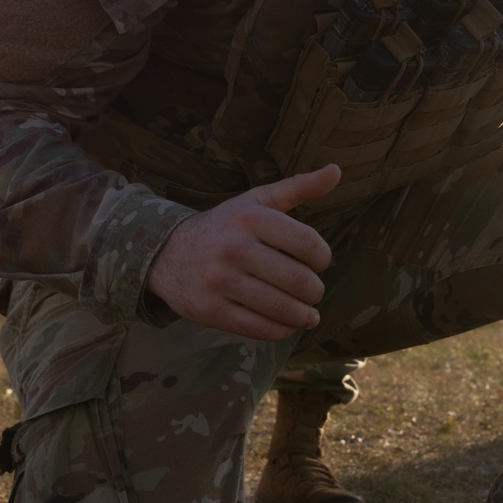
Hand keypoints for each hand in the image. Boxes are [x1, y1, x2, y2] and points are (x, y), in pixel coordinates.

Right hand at [147, 164, 340, 340]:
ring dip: (304, 316)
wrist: (166, 253)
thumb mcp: (256, 200)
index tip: (319, 263)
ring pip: (281, 308)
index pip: (309, 244)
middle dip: (315, 291)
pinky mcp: (211, 310)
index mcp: (251, 217)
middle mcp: (235, 248)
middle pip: (298, 280)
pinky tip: (288, 325)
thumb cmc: (224, 226)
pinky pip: (260, 328)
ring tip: (308, 314)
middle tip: (314, 292)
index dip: (323, 258)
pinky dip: (282, 330)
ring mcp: (221, 281)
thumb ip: (298, 187)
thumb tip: (336, 171)